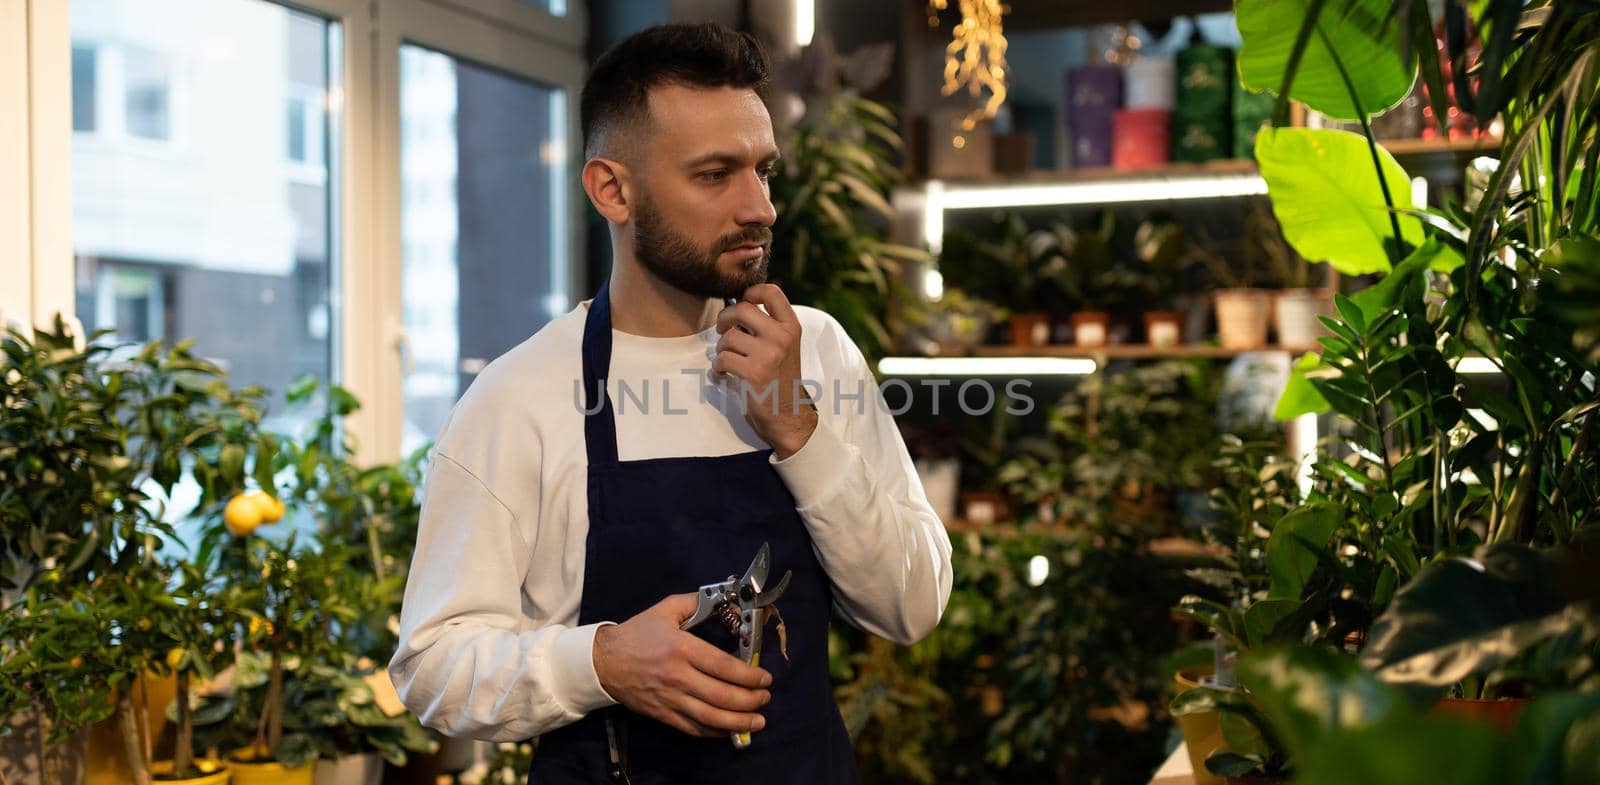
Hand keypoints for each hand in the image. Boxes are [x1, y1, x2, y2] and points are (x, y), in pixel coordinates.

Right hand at [592, 593, 771, 736]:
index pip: (723, 666)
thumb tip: (724, 598)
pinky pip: (694, 728)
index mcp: (681, 648)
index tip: (765, 678)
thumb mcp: (666, 610)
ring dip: (739, 721)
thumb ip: (695, 602)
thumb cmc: (637, 634)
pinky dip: (715, 732)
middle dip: (751, 700)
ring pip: (711, 717)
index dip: (749, 675)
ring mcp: (670, 699)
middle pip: (722, 695)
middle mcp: (678, 677)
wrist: (603, 661)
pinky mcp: (663, 714)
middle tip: (765, 698)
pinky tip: (730, 729)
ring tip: (758, 720)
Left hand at [714, 284, 817, 459]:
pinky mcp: (754, 372)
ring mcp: (769, 354)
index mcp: (791, 327)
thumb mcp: (784, 347)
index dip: (751, 291)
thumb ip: (767, 326)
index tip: (742, 301)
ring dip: (721, 349)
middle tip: (722, 331)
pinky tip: (724, 374)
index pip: (771, 292)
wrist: (789, 414)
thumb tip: (735, 305)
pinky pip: (722, 359)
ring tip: (727, 359)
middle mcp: (783, 337)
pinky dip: (718, 367)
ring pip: (728, 337)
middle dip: (724, 318)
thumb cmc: (780, 379)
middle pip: (741, 308)